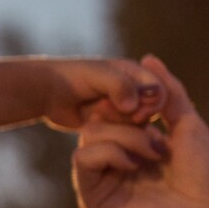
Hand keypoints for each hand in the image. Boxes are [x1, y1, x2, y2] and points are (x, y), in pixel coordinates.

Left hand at [36, 56, 162, 130]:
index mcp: (136, 73)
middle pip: (150, 111)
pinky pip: (124, 134)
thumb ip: (119, 85)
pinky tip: (95, 126)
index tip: (133, 112)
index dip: (150, 103)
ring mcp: (124, 109)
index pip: (159, 91)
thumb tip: (133, 105)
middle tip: (108, 114)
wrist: (49, 92)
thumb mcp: (97, 75)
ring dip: (122, 126)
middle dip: (133, 117)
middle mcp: (134, 91)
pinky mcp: (114, 125)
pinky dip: (114, 134)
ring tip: (96, 115)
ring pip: (138, 125)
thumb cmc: (72, 77)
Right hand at [72, 55, 208, 207]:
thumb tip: (147, 57)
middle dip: (128, 116)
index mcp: (135, 145)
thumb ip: (169, 93)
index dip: (127, 98)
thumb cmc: (207, 182)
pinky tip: (134, 165)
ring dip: (126, 135)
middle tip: (156, 132)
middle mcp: (116, 161)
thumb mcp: (190, 126)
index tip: (154, 107)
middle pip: (97, 116)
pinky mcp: (95, 199)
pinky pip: (82, 159)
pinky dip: (109, 152)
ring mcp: (104, 180)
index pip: (112, 107)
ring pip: (89, 134)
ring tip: (154, 154)